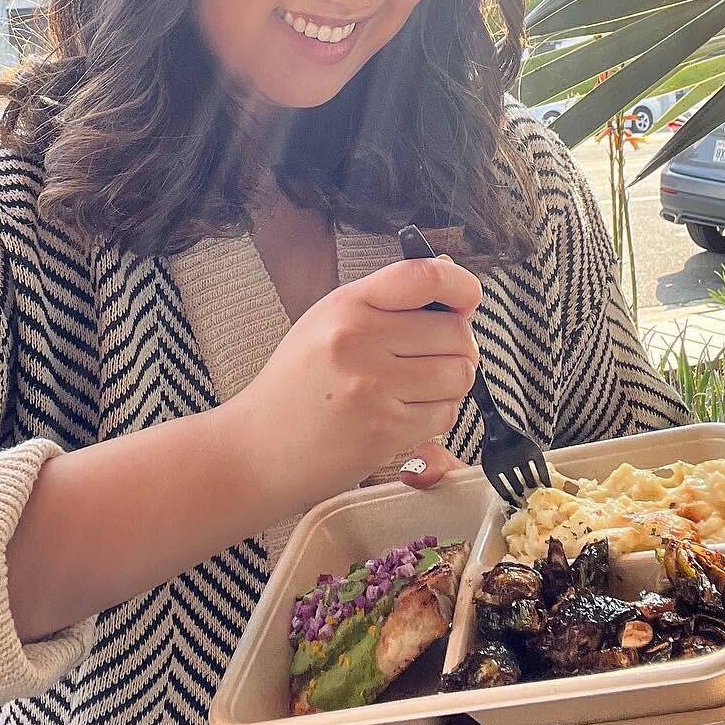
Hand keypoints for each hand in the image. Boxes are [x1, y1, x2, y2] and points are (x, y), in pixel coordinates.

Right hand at [221, 255, 480, 510]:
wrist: (258, 448)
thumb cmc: (294, 386)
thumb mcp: (325, 324)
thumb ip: (385, 305)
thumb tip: (454, 299)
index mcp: (347, 305)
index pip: (425, 276)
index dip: (462, 286)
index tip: (467, 301)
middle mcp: (360, 339)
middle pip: (455, 332)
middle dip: (458, 347)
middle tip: (435, 357)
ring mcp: (374, 386)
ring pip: (459, 375)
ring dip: (450, 384)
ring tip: (418, 388)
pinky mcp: (386, 429)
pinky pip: (445, 414)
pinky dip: (436, 416)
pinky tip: (404, 414)